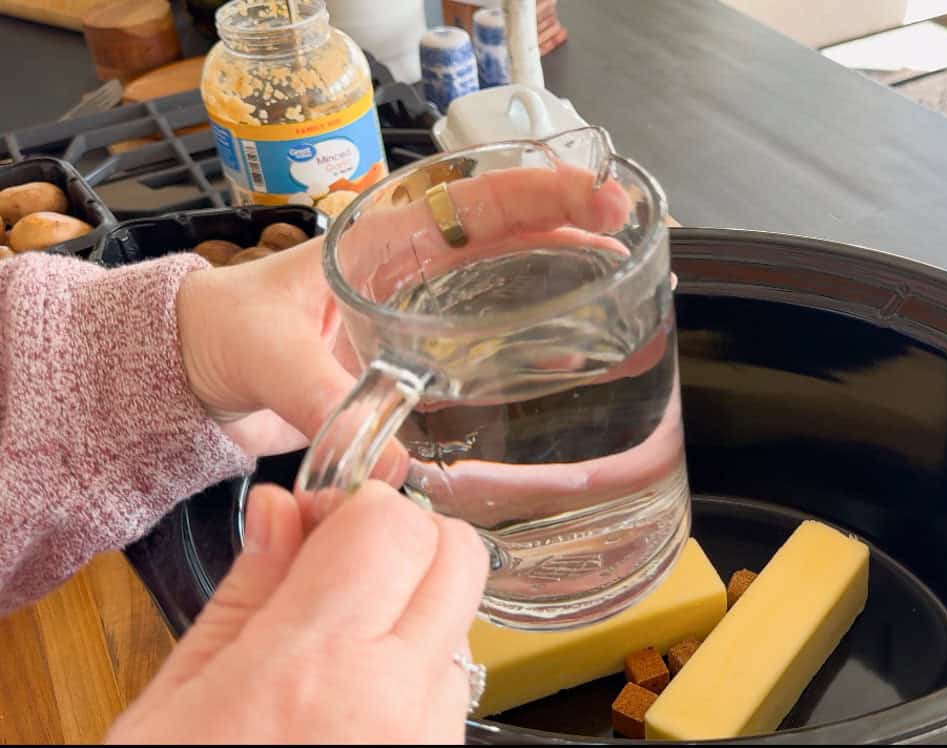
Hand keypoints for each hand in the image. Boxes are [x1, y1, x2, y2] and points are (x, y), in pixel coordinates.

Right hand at [107, 480, 488, 743]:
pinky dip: (418, 662)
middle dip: (407, 539)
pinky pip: (453, 680)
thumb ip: (246, 592)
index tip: (318, 523)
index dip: (357, 507)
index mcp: (311, 666)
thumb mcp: (176, 703)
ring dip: (416, 604)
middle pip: (458, 556)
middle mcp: (394, 696)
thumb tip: (282, 511)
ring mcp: (430, 736)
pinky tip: (356, 692)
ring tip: (338, 644)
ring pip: (463, 617)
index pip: (392, 524)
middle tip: (342, 566)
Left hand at [175, 165, 630, 470]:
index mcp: (380, 241)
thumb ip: (325, 402)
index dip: (542, 194)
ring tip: (617, 274)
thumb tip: (391, 464)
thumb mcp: (270, 357)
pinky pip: (484, 327)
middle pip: (507, 228)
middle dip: (570, 220)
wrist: (197, 369)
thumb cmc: (226, 335)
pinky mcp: (415, 348)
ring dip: (560, 268)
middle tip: (628, 226)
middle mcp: (409, 265)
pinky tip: (567, 348)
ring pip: (504, 273)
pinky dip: (530, 329)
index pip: (475, 202)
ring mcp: (416, 304)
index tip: (597, 196)